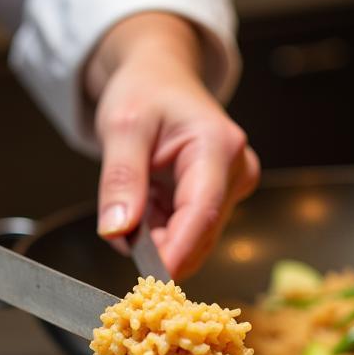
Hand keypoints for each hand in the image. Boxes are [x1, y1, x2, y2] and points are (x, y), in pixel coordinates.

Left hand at [87, 13, 258, 281]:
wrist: (160, 76)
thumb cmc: (145, 91)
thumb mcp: (121, 126)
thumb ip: (120, 179)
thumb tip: (118, 231)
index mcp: (218, 147)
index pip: (203, 213)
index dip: (177, 252)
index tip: (150, 278)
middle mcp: (236, 171)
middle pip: (200, 234)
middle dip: (159, 245)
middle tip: (120, 226)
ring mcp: (232, 189)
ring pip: (194, 240)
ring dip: (157, 237)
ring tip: (135, 200)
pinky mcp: (221, 201)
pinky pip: (189, 234)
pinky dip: (161, 231)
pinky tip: (149, 204)